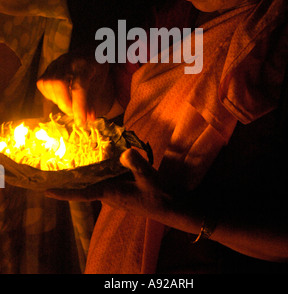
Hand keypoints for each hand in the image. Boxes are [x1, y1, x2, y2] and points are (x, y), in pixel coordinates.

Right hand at [37, 53, 113, 125]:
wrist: (91, 50)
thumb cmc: (97, 69)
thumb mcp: (100, 82)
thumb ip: (93, 100)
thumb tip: (89, 119)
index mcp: (85, 64)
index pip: (79, 87)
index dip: (79, 107)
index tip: (81, 122)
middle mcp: (68, 61)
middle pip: (58, 83)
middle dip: (65, 103)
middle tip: (74, 113)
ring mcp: (57, 62)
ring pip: (48, 83)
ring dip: (58, 100)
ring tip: (69, 104)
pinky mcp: (49, 67)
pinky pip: (43, 83)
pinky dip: (50, 94)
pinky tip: (61, 96)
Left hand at [46, 148, 173, 221]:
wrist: (171, 207)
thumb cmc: (158, 196)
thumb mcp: (148, 177)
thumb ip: (136, 163)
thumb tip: (125, 151)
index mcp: (109, 194)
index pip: (81, 194)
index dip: (63, 192)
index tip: (45, 191)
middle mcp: (108, 195)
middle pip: (85, 184)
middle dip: (73, 174)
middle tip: (59, 161)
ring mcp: (114, 194)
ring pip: (96, 180)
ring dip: (88, 169)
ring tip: (78, 153)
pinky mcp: (121, 190)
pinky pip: (106, 178)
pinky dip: (102, 168)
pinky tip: (106, 155)